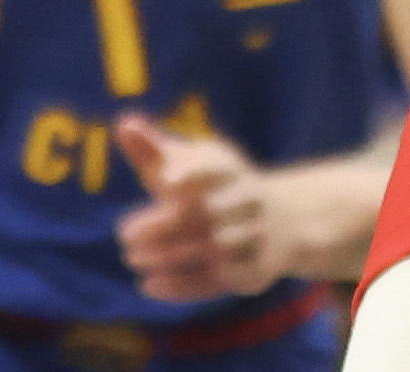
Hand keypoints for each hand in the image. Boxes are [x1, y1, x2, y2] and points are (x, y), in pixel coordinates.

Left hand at [112, 118, 278, 302]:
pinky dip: (183, 286)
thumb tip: (124, 124)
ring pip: (214, 247)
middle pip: (207, 212)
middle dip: (165, 225)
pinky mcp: (254, 270)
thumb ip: (156, 148)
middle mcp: (249, 200)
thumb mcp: (193, 162)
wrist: (285, 221)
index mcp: (233, 169)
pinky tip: (149, 285)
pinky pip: (218, 281)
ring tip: (134, 258)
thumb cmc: (220, 186)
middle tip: (125, 235)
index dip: (192, 170)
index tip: (164, 179)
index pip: (216, 165)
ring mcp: (255, 236)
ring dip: (171, 256)